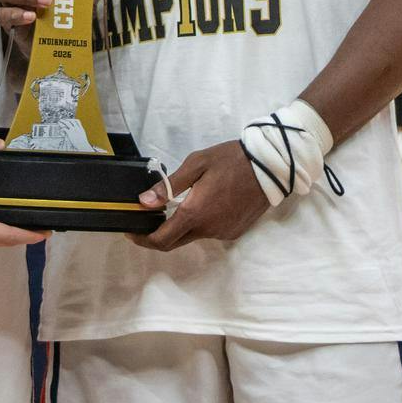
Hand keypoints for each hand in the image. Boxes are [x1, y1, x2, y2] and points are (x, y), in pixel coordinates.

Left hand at [133, 140, 269, 250]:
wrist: (270, 166)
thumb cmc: (230, 160)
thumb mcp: (196, 164)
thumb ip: (168, 186)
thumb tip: (143, 202)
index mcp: (196, 214)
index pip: (162, 239)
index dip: (142, 239)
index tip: (131, 231)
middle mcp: (209, 230)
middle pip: (175, 242)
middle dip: (157, 235)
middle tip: (146, 219)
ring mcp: (223, 233)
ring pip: (192, 236)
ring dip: (180, 227)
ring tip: (174, 206)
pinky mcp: (234, 232)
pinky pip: (209, 233)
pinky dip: (198, 224)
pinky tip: (200, 206)